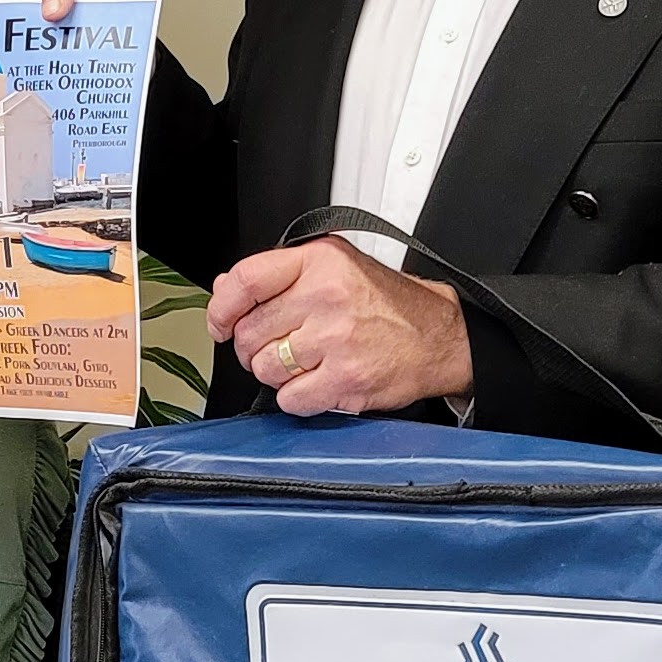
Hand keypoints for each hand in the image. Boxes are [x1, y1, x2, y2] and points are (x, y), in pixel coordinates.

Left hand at [208, 238, 468, 414]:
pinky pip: (290, 399)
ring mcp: (336, 339)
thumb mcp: (336, 269)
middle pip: (250, 332)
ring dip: (277, 374)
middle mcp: (327, 295)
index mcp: (321, 261)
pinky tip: (319, 383)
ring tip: (306, 364)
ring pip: (265, 368)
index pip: (247, 279)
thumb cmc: (388, 305)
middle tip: (280, 347)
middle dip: (255, 347)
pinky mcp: (346, 379)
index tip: (220, 322)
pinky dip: (298, 398)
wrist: (441, 338)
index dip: (222, 306)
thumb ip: (279, 277)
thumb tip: (224, 291)